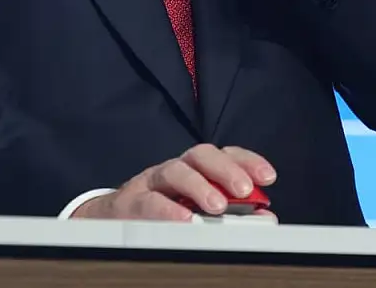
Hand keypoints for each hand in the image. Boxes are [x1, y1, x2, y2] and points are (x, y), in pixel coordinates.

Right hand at [70, 143, 276, 221]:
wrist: (106, 222)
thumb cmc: (160, 214)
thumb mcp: (196, 211)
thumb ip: (231, 212)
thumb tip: (266, 216)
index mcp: (195, 169)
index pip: (224, 154)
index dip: (247, 161)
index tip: (269, 176)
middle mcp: (174, 168)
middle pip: (201, 155)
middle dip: (226, 169)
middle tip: (244, 190)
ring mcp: (150, 182)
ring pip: (175, 171)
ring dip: (199, 186)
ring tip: (217, 206)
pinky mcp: (128, 202)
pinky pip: (148, 201)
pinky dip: (167, 210)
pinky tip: (184, 220)